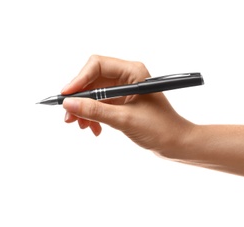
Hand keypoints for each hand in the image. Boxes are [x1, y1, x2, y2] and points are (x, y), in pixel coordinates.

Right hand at [62, 55, 193, 155]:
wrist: (177, 143)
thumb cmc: (160, 128)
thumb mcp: (124, 119)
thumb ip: (96, 111)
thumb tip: (69, 103)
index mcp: (133, 72)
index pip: (97, 65)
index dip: (79, 80)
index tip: (65, 97)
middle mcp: (129, 77)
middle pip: (93, 80)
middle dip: (80, 98)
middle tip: (69, 117)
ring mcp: (126, 90)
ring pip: (95, 94)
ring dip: (85, 109)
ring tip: (81, 126)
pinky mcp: (125, 103)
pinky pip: (102, 105)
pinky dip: (94, 116)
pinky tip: (94, 129)